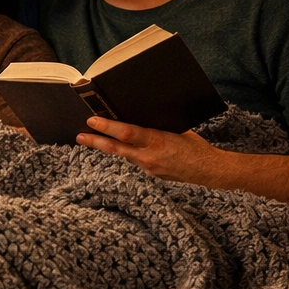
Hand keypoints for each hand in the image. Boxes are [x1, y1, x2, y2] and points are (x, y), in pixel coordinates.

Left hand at [76, 116, 218, 181]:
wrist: (209, 170)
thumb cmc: (196, 146)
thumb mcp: (178, 129)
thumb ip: (158, 125)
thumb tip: (139, 114)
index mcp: (157, 141)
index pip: (127, 133)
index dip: (107, 127)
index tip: (92, 120)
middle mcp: (149, 157)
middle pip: (116, 149)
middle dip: (95, 141)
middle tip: (79, 136)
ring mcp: (149, 168)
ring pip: (123, 155)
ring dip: (107, 147)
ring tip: (90, 139)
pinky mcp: (152, 174)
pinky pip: (135, 160)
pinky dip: (126, 152)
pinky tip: (118, 146)